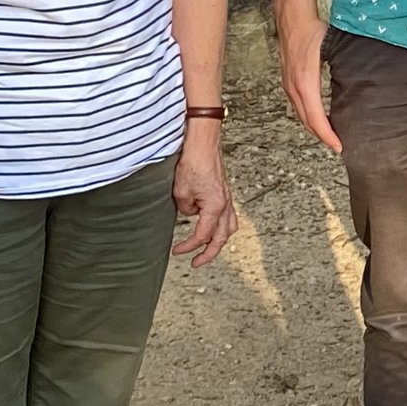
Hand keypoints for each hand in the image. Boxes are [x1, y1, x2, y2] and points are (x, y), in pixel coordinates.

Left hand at [171, 131, 236, 266]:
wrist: (203, 143)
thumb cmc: (193, 163)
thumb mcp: (180, 192)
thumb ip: (185, 209)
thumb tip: (190, 213)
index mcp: (215, 207)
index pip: (202, 235)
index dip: (188, 247)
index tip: (176, 251)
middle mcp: (225, 204)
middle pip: (222, 237)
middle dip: (208, 253)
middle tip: (195, 263)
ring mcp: (227, 198)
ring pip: (230, 227)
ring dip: (219, 240)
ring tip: (207, 248)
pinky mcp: (224, 192)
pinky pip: (228, 215)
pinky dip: (220, 226)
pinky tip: (209, 225)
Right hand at [276, 10, 342, 153]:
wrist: (292, 19)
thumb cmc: (312, 31)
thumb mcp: (332, 48)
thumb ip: (344, 64)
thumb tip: (362, 76)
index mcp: (305, 82)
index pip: (315, 117)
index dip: (327, 135)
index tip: (338, 146)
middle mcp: (294, 87)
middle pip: (307, 121)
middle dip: (322, 136)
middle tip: (338, 146)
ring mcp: (288, 85)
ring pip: (300, 114)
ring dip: (314, 128)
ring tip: (330, 136)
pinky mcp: (288, 81)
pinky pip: (297, 106)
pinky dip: (308, 116)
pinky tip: (318, 117)